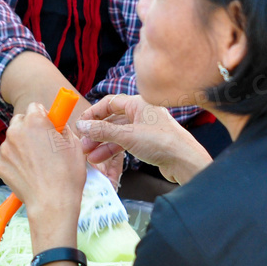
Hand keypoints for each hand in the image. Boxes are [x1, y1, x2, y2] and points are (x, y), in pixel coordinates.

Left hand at [0, 103, 83, 236]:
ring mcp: (5, 148)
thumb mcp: (74, 144)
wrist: (52, 203)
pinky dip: (16, 161)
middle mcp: (16, 131)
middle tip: (42, 144)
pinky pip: (8, 157)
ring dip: (22, 145)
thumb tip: (56, 124)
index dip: (43, 117)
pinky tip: (29, 173)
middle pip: (20, 121)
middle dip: (29, 128)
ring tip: (38, 163)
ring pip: (13, 139)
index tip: (48, 126)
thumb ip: (62, 128)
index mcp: (35, 121)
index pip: (34, 107)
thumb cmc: (67, 175)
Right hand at [77, 95, 211, 184]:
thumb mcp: (127, 135)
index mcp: (138, 103)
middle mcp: (141, 113)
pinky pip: (125, 142)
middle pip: (112, 119)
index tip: (81, 124)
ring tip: (89, 155)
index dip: (93, 113)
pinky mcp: (148, 142)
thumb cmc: (162, 143)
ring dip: (102, 143)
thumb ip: (102, 130)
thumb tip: (82, 126)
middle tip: (84, 143)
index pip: (109, 103)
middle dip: (96, 133)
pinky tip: (102, 158)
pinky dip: (113, 149)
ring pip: (117, 133)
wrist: (186, 162)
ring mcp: (145, 128)